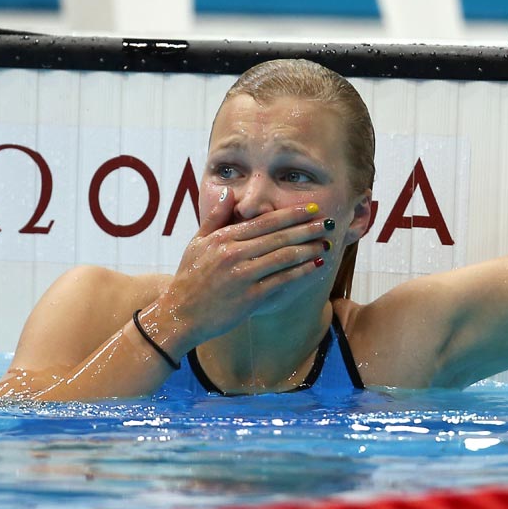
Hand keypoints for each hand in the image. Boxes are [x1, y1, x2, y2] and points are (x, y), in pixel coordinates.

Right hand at [156, 191, 330, 344]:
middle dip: (307, 229)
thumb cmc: (189, 278)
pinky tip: (316, 266)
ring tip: (327, 244)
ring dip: (309, 249)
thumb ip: (215, 217)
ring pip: (284, 257)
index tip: (311, 208)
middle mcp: (234, 254)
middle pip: (279, 237)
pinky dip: (302, 272)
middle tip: (328, 223)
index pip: (264, 221)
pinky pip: (282, 280)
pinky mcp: (250, 297)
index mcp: (223, 238)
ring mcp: (243, 276)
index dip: (291, 214)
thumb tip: (229, 193)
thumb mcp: (197, 243)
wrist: (179, 315)